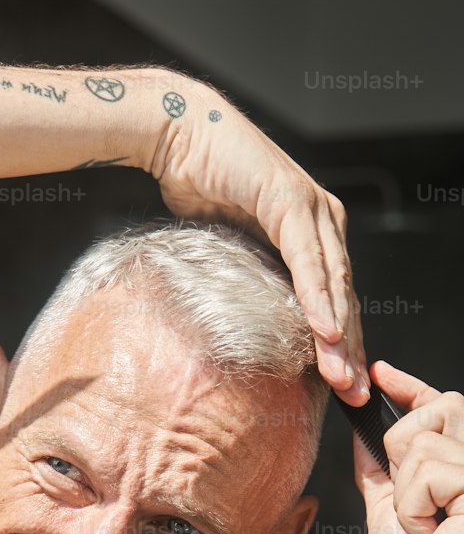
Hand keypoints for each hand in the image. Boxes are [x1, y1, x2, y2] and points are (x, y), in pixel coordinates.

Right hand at [147, 80, 367, 405]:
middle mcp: (321, 221)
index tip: (344, 388)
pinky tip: (325, 328)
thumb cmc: (201, 188)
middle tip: (352, 395)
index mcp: (312, 233)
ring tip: (341, 375)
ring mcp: (311, 210)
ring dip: (339, 334)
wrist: (181, 139)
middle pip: (343, 297)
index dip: (343, 346)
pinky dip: (317, 298)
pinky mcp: (291, 201)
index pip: (335, 299)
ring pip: (333, 284)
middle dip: (349, 351)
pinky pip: (308, 261)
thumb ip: (255, 277)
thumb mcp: (233, 248)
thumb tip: (252, 321)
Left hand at [354, 361, 463, 533]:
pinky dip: (415, 508)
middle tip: (406, 498)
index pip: (445, 406)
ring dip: (406, 492)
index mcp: (462, 469)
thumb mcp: (388, 515)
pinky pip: (430, 471)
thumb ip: (380, 474)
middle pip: (440, 407)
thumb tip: (362, 438)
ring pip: (425, 440)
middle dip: (403, 445)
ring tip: (424, 531)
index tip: (380, 372)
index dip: (412, 385)